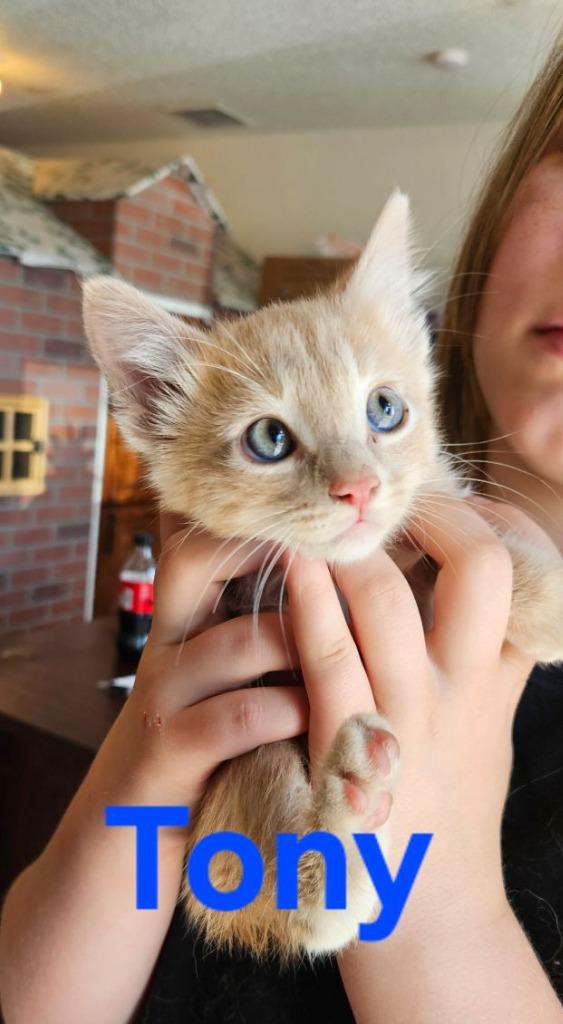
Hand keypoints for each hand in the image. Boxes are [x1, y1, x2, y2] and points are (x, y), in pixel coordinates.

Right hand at [0, 520, 307, 1023]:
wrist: (119, 857)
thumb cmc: (199, 766)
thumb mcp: (226, 688)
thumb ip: (265, 641)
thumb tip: (343, 592)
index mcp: (188, 625)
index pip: (212, 537)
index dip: (269, 516)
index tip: (338, 518)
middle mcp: (169, 648)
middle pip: (202, 558)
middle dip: (276, 552)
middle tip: (346, 561)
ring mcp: (162, 699)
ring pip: (235, 639)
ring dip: (301, 646)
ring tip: (352, 663)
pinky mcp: (162, 758)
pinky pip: (232, 717)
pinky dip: (282, 715)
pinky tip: (315, 726)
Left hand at [284, 496, 549, 935]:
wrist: (427, 911)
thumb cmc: (449, 802)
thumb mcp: (489, 721)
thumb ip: (490, 650)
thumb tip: (475, 569)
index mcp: (497, 676)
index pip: (516, 566)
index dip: (485, 515)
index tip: (446, 499)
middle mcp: (463, 691)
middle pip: (474, 564)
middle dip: (427, 513)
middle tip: (382, 500)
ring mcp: (409, 722)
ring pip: (388, 599)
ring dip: (352, 548)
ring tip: (325, 522)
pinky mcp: (350, 755)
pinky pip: (330, 661)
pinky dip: (310, 606)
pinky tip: (293, 572)